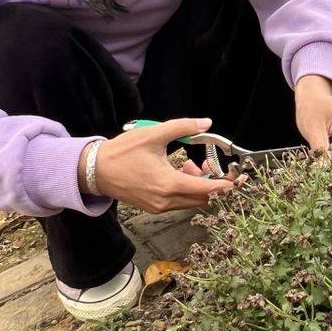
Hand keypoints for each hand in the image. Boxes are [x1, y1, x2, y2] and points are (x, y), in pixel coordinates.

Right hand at [80, 118, 234, 213]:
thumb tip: (206, 123)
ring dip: (198, 185)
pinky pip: (179, 202)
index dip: (226, 184)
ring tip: (190, 164)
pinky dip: (186, 189)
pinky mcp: (153, 207)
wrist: (93, 170)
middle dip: (213, 183)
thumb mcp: (154, 134)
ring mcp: (159, 207)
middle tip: (213, 164)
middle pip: (203, 198)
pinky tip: (179, 171)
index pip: (207, 189)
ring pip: (191, 201)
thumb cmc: (122, 152)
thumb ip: (183, 127)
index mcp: (168, 184)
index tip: (237, 178)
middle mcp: (166, 200)